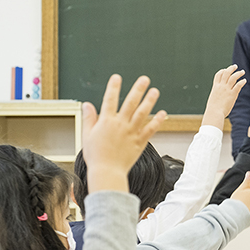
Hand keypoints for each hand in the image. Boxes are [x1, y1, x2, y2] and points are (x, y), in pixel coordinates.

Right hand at [82, 74, 166, 192]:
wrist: (107, 172)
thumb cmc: (96, 156)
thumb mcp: (87, 136)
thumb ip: (88, 119)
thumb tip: (87, 105)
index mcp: (106, 122)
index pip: (109, 100)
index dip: (113, 87)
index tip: (117, 77)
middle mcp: (120, 125)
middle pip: (130, 103)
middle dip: (137, 89)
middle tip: (144, 79)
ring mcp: (131, 133)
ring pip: (142, 114)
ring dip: (149, 101)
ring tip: (155, 91)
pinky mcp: (140, 142)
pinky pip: (150, 130)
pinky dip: (157, 121)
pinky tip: (162, 113)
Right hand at [202, 64, 246, 130]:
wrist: (214, 113)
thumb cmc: (213, 109)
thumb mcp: (213, 98)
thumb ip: (217, 95)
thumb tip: (218, 97)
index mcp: (215, 87)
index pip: (218, 74)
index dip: (223, 71)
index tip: (226, 69)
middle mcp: (221, 86)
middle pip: (226, 73)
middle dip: (231, 68)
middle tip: (235, 66)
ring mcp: (227, 90)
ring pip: (233, 77)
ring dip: (238, 73)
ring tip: (242, 71)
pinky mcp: (232, 94)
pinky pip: (238, 85)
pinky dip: (242, 81)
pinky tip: (244, 80)